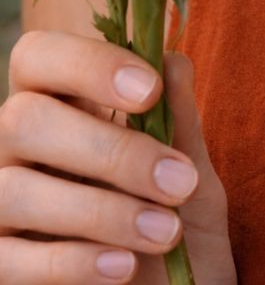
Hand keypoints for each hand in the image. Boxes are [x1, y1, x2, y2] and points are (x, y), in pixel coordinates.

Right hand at [0, 30, 236, 283]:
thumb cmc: (178, 219)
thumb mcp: (191, 171)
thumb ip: (178, 120)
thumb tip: (172, 60)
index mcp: (61, 105)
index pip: (39, 56)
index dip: (88, 64)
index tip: (149, 90)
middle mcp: (15, 148)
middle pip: (23, 119)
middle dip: (111, 151)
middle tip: (179, 182)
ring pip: (12, 189)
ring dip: (102, 212)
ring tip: (166, 233)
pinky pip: (7, 259)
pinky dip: (71, 262)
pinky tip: (124, 267)